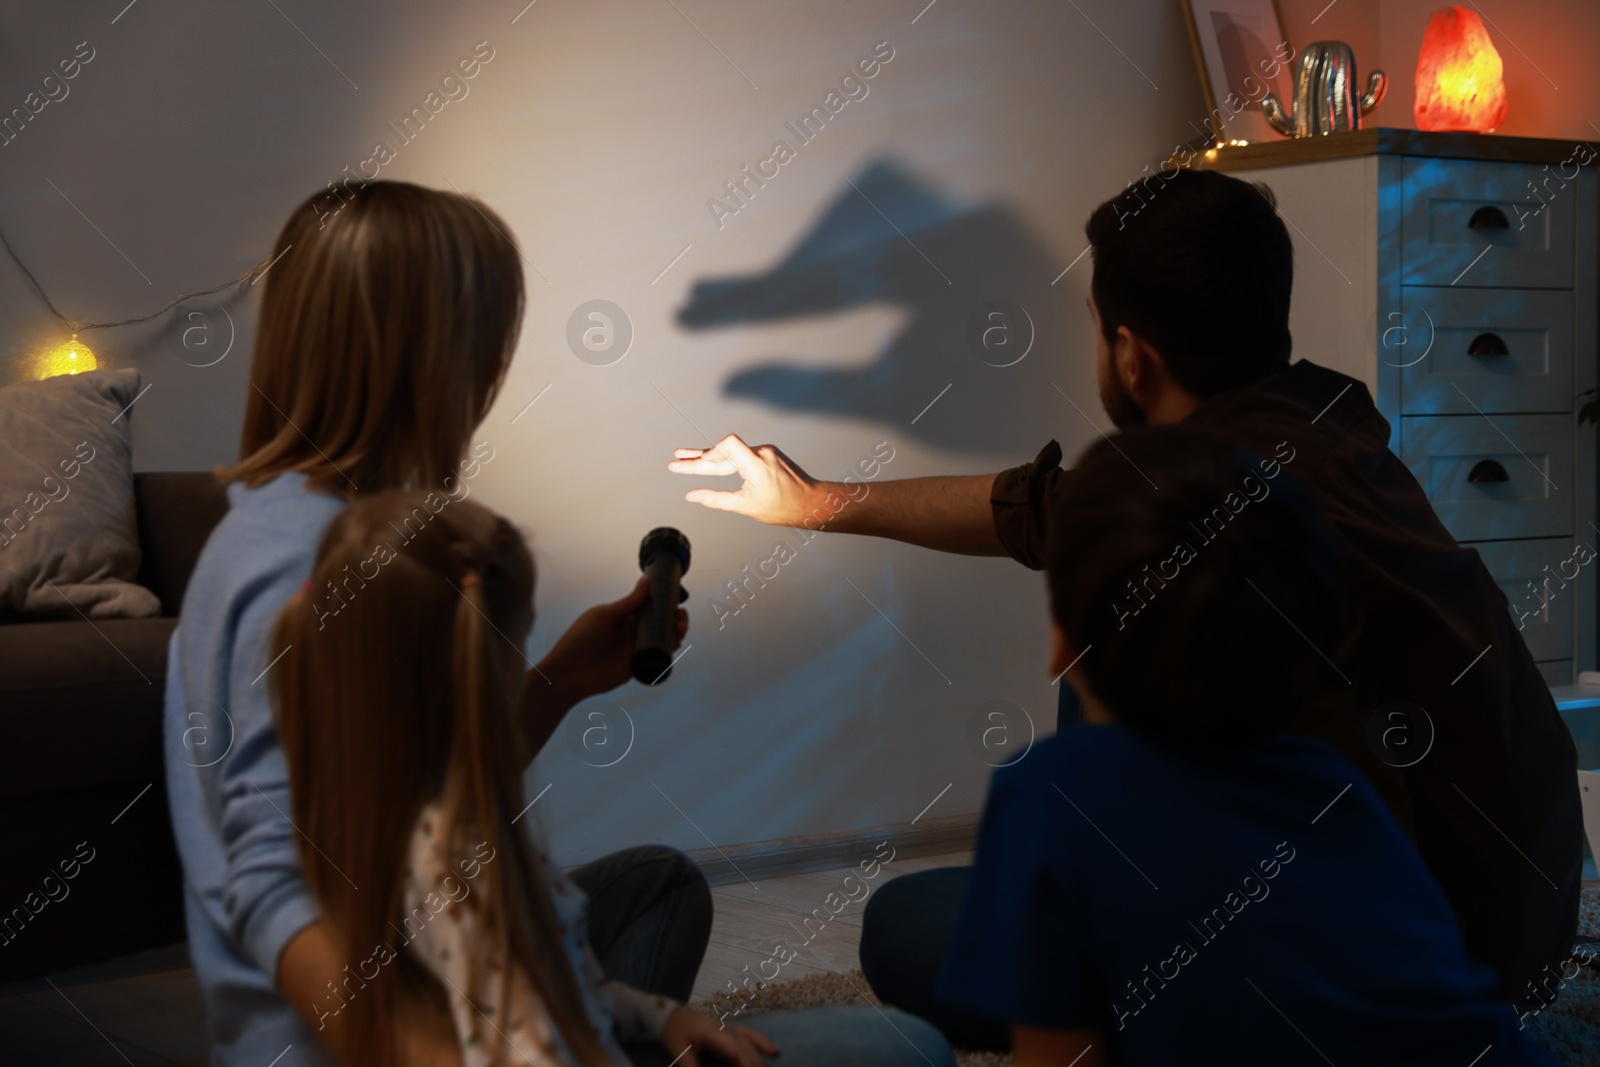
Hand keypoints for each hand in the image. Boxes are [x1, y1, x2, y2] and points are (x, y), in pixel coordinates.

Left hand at [534, 577, 687, 703]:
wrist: (568, 674)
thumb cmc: (579, 640)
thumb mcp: (604, 616)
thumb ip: (628, 602)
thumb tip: (646, 581)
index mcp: (621, 615)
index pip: (647, 604)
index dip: (663, 600)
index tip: (676, 596)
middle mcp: (629, 631)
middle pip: (658, 621)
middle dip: (673, 616)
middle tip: (681, 614)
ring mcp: (633, 649)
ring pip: (660, 638)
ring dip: (674, 632)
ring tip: (681, 626)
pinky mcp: (636, 666)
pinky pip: (656, 657)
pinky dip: (668, 650)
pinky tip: (675, 643)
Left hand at [660, 1006, 778, 1066]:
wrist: (670, 1015)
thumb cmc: (675, 1033)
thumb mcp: (680, 1053)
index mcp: (715, 1034)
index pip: (737, 1051)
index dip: (747, 1065)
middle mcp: (727, 1029)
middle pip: (747, 1049)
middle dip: (755, 1066)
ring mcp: (730, 1028)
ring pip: (752, 1041)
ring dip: (761, 1057)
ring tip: (773, 1061)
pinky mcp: (730, 1030)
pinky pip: (750, 1036)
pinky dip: (762, 1044)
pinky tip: (773, 1051)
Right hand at [670, 434, 823, 526]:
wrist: (810, 502)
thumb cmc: (781, 508)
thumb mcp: (746, 506)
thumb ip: (716, 499)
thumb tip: (690, 495)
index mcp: (757, 464)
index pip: (728, 444)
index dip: (710, 453)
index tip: (694, 465)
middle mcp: (761, 452)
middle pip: (723, 449)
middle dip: (699, 457)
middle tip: (675, 459)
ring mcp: (765, 451)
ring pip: (731, 452)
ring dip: (709, 457)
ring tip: (684, 457)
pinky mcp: (766, 454)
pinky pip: (741, 454)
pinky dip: (725, 460)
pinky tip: (710, 461)